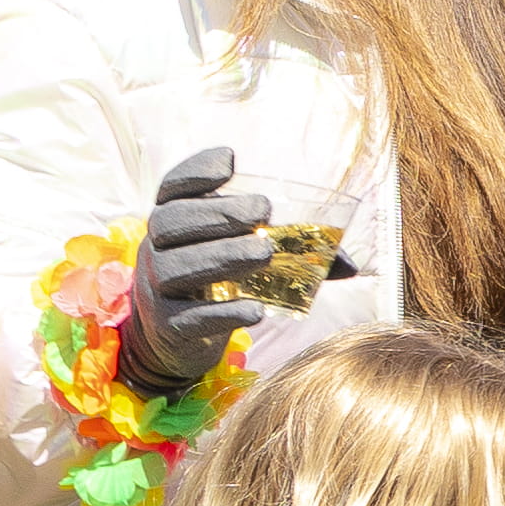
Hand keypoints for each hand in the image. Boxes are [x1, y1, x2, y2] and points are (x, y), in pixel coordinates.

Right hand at [127, 143, 276, 378]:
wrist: (177, 342)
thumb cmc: (218, 287)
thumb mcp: (244, 261)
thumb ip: (293, 255)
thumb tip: (351, 264)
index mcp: (173, 223)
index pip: (172, 187)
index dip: (196, 171)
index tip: (232, 162)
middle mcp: (153, 249)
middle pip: (170, 222)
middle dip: (217, 213)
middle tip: (263, 212)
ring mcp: (155, 289)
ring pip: (174, 267)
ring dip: (221, 257)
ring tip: (264, 254)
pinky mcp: (166, 328)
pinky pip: (187, 318)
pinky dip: (222, 313)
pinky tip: (256, 310)